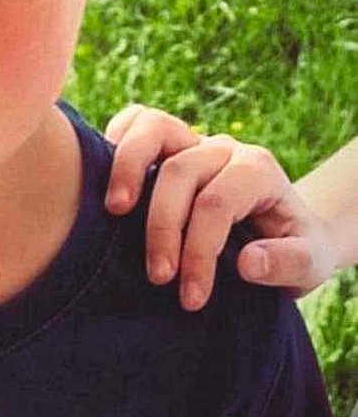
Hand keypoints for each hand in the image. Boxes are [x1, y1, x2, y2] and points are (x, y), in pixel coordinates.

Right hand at [104, 104, 338, 310]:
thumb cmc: (292, 247)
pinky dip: (117, 137)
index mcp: (258, 170)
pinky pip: (136, 120)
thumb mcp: (311, 264)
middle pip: (179, 170)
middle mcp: (223, 148)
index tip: (191, 296)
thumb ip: (289, 263)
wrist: (285, 227)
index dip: (198, 251)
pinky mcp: (166, 143)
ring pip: (153, 128)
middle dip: (162, 226)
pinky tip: (105, 177)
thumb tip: (248, 262)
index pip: (217, 203)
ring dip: (127, 168)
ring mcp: (191, 139)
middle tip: (158, 276)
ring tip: (114, 211)